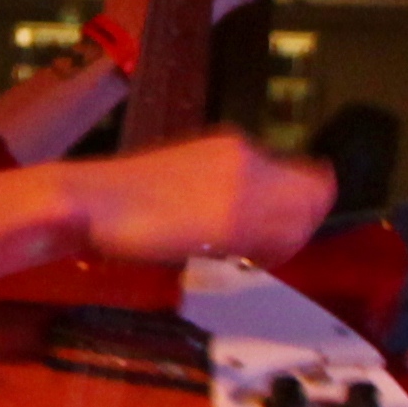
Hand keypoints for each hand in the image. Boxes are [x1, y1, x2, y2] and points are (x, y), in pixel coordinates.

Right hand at [70, 136, 332, 269]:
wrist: (92, 201)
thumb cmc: (127, 199)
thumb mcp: (187, 180)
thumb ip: (225, 190)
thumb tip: (255, 215)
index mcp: (235, 146)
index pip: (303, 173)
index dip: (303, 204)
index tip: (282, 229)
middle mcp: (247, 157)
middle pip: (315, 193)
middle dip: (303, 225)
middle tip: (271, 249)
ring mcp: (242, 185)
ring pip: (303, 217)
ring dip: (287, 243)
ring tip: (252, 256)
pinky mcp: (232, 218)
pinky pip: (278, 239)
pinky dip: (269, 256)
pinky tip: (239, 260)